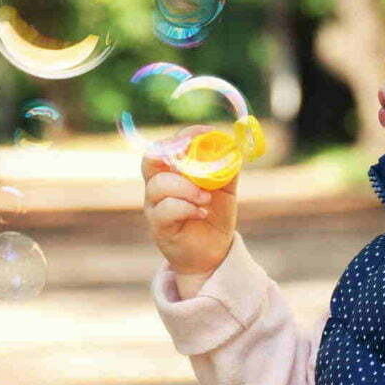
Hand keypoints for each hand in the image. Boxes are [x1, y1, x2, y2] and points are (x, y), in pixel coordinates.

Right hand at [142, 125, 239, 275]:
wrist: (212, 251)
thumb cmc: (214, 214)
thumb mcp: (226, 188)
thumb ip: (227, 167)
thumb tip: (232, 146)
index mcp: (172, 171)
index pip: (167, 145)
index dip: (183, 136)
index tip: (206, 133)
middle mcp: (158, 185)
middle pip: (151, 159)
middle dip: (174, 154)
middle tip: (195, 159)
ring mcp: (155, 206)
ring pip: (159, 185)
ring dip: (186, 188)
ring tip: (206, 198)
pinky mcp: (159, 227)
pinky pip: (165, 210)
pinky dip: (186, 208)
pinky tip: (201, 213)